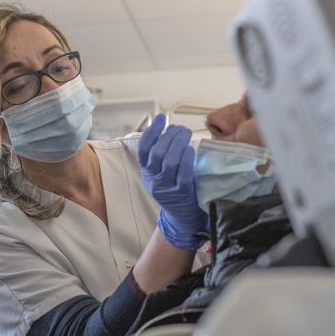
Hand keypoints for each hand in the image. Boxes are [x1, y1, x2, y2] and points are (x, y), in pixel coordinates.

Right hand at [138, 115, 206, 249]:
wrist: (181, 217)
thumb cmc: (172, 188)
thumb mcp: (159, 173)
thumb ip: (160, 154)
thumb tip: (169, 128)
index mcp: (146, 172)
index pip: (143, 149)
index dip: (151, 131)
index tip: (161, 118)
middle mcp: (154, 179)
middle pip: (157, 153)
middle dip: (169, 135)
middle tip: (180, 128)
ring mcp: (167, 187)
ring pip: (169, 162)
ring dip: (178, 143)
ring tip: (186, 133)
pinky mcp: (182, 193)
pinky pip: (183, 174)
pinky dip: (186, 159)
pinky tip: (190, 149)